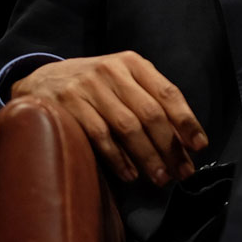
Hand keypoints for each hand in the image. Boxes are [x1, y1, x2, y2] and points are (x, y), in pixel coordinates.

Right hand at [10, 51, 207, 185]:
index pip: (168, 93)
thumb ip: (151, 103)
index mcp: (133, 64)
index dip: (186, 121)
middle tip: (182, 172)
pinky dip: (118, 158)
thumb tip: (185, 143)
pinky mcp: (67, 105)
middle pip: (150, 113)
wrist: (41, 80)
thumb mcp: (123, 82)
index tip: (200, 146)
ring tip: (160, 178)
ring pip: (127, 127)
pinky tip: (131, 174)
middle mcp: (112, 71)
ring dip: (147, 156)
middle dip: (170, 146)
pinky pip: (100, 136)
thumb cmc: (95, 87)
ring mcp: (88, 87)